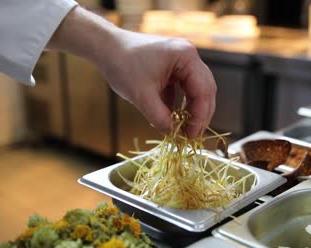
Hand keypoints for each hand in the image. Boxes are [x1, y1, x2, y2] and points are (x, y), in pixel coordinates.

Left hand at [48, 7, 215, 136]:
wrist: (106, 48)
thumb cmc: (122, 65)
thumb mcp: (141, 96)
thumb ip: (159, 117)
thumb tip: (173, 134)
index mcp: (186, 56)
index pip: (203, 90)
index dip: (199, 116)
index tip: (191, 135)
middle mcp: (189, 56)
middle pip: (205, 90)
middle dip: (200, 114)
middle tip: (192, 135)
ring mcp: (182, 61)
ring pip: (196, 90)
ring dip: (192, 110)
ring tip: (186, 130)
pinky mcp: (173, 67)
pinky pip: (184, 88)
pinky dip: (181, 104)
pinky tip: (176, 119)